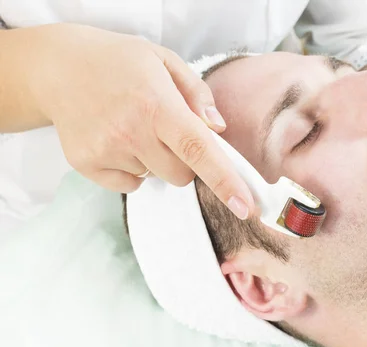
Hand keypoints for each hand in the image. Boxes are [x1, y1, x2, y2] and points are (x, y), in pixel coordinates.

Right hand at [30, 23, 252, 218]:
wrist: (60, 67)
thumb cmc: (121, 63)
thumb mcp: (165, 61)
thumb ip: (198, 94)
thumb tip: (218, 129)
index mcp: (157, 104)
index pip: (199, 149)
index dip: (225, 180)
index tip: (246, 207)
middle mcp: (131, 130)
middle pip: (182, 176)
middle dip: (186, 161)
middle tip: (166, 131)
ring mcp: (105, 150)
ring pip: (155, 178)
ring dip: (154, 160)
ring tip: (134, 127)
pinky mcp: (85, 164)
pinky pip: (128, 185)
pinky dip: (130, 169)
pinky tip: (117, 139)